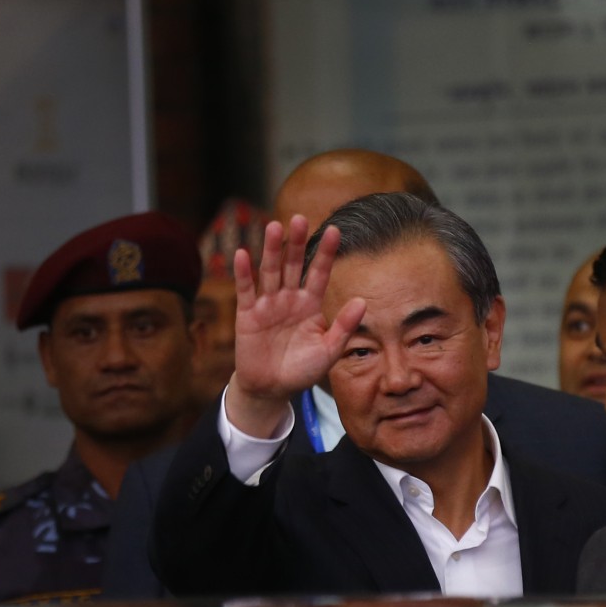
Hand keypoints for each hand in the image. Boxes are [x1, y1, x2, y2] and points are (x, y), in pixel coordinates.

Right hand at [225, 215, 365, 435]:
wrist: (272, 389)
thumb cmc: (302, 370)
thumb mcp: (329, 350)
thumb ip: (343, 326)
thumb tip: (363, 301)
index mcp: (311, 304)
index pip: (320, 273)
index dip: (327, 252)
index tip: (335, 230)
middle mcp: (290, 298)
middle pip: (294, 265)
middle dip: (297, 242)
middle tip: (301, 218)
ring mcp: (268, 304)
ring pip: (270, 271)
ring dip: (271, 249)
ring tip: (274, 227)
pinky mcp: (248, 314)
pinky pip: (246, 290)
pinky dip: (243, 273)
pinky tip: (242, 254)